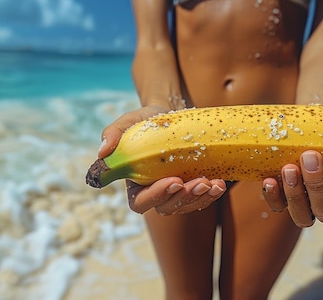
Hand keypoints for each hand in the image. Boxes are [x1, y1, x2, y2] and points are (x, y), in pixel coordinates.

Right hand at [98, 105, 226, 214]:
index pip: (140, 202)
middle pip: (166, 207)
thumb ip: (114, 133)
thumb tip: (102, 152)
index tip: (174, 181)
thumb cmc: (145, 121)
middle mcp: (154, 193)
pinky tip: (220, 184)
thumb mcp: (128, 122)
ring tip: (214, 184)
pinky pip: (201, 199)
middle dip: (184, 198)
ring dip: (200, 198)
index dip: (156, 196)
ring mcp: (175, 193)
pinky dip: (211, 194)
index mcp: (134, 184)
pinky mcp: (192, 188)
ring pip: (186, 206)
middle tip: (199, 182)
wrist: (170, 115)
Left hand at [262, 150, 322, 227]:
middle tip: (309, 156)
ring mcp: (307, 202)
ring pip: (305, 215)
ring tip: (289, 168)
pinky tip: (269, 180)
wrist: (306, 123)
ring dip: (296, 194)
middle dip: (318, 185)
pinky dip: (274, 196)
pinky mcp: (284, 197)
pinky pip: (279, 207)